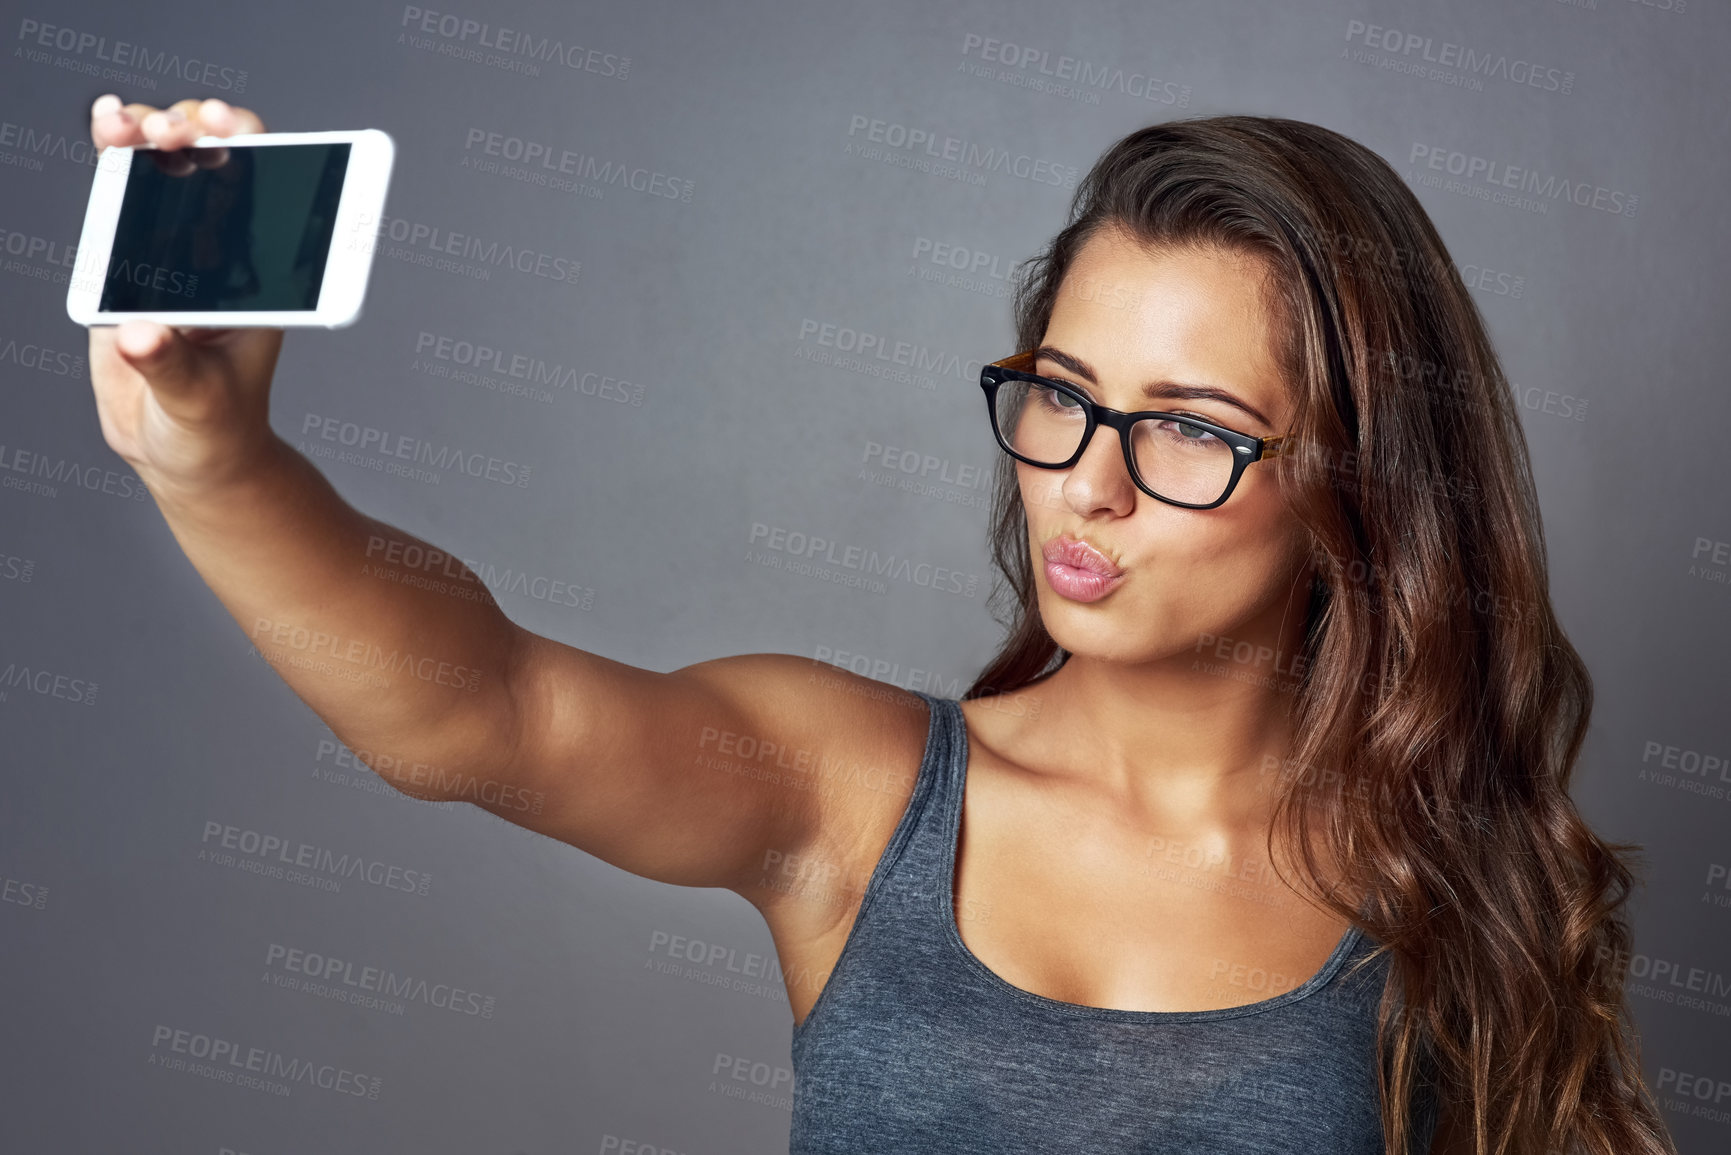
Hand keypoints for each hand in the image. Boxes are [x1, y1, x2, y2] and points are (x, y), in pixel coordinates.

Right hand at [85, 95, 285, 494]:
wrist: (185, 455)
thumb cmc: (214, 430)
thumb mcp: (198, 401)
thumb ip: (170, 369)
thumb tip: (141, 334)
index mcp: (260, 282)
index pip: (267, 196)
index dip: (249, 149)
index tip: (222, 128)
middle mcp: (223, 259)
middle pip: (215, 170)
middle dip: (192, 134)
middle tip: (168, 133)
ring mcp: (177, 256)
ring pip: (168, 176)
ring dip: (146, 136)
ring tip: (121, 125)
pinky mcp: (133, 264)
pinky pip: (125, 201)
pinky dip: (115, 160)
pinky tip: (105, 125)